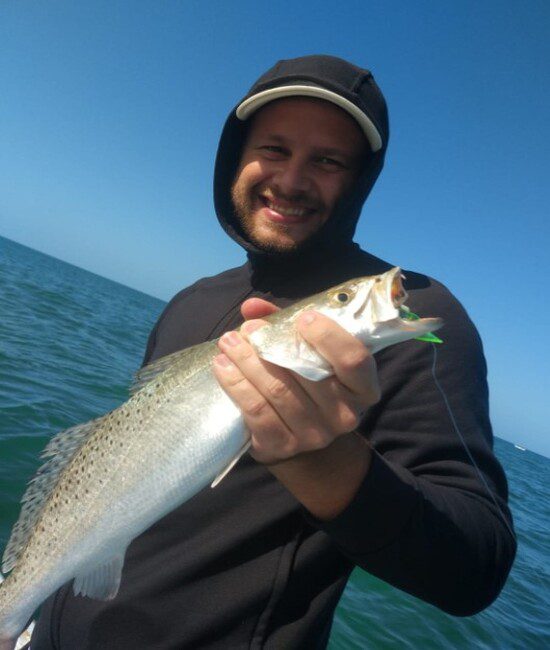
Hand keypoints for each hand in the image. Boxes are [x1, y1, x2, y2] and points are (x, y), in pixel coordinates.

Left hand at [213, 298, 379, 465]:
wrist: (305, 442)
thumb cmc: (309, 383)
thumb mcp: (310, 353)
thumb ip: (286, 326)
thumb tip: (252, 307)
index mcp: (362, 387)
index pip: (353, 359)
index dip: (328, 336)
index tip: (303, 318)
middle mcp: (344, 414)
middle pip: (305, 372)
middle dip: (270, 344)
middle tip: (248, 329)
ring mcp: (314, 434)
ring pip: (276, 390)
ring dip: (246, 361)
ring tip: (228, 342)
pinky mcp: (283, 446)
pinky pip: (257, 411)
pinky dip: (236, 385)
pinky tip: (222, 367)